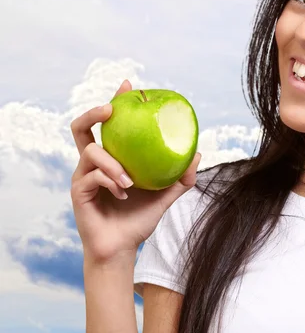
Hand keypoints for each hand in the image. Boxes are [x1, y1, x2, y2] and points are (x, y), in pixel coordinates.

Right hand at [70, 79, 201, 266]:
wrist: (123, 247)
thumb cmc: (139, 220)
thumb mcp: (165, 196)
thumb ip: (180, 177)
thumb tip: (197, 154)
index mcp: (112, 158)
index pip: (109, 125)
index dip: (115, 102)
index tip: (128, 85)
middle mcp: (93, 163)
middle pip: (81, 128)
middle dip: (93, 113)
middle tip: (110, 109)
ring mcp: (83, 175)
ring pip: (91, 151)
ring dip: (114, 164)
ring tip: (130, 182)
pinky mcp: (78, 190)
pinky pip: (92, 175)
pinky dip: (111, 181)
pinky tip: (123, 194)